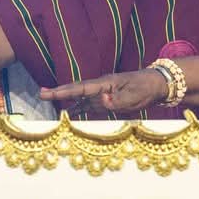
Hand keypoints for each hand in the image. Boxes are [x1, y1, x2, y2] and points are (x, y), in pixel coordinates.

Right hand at [38, 69, 167, 115]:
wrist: (157, 84)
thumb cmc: (146, 88)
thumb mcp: (135, 96)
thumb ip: (117, 101)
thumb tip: (101, 102)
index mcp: (106, 83)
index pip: (82, 88)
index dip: (65, 91)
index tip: (50, 93)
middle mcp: (101, 88)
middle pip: (76, 91)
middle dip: (59, 92)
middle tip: (41, 93)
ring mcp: (104, 94)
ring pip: (80, 98)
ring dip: (65, 100)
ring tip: (47, 99)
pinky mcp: (108, 101)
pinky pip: (89, 105)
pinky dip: (78, 109)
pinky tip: (70, 115)